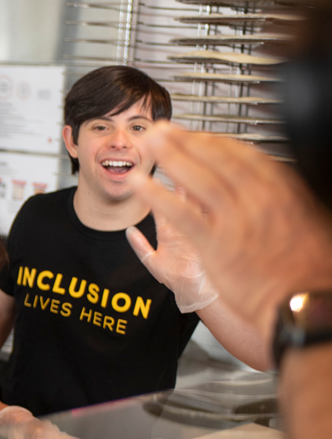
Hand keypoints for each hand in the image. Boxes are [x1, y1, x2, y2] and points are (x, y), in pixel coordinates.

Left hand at [128, 122, 331, 340]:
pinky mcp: (216, 243)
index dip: (213, 143)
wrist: (304, 301)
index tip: (195, 135)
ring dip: (170, 156)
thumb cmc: (307, 268)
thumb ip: (282, 199)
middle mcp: (260, 198)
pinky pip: (179, 214)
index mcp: (282, 189)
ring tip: (150, 142)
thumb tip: (270, 182)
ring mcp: (237, 219)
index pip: (242, 155)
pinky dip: (156, 196)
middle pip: (216, 159)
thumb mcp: (305, 221)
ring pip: (197, 178)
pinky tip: (139, 184)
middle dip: (186, 141)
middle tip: (163, 129)